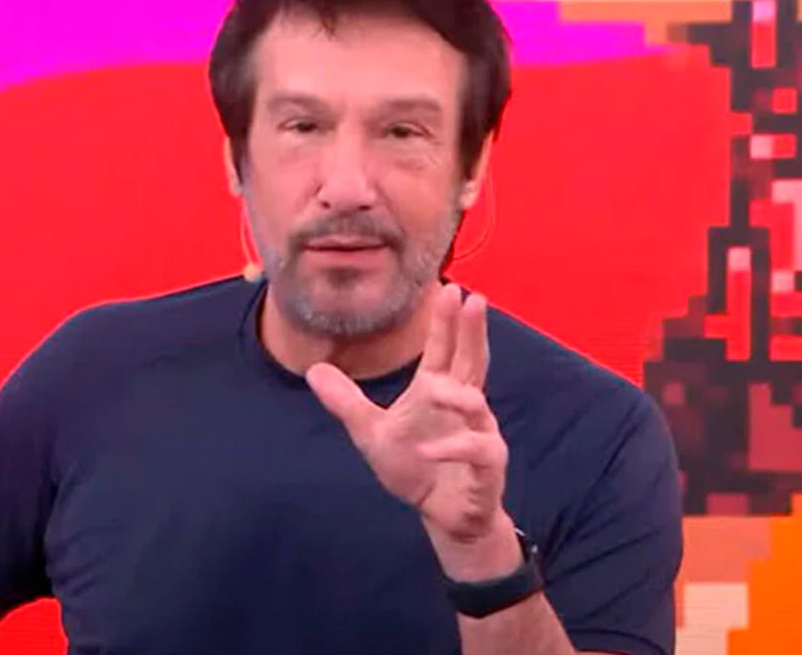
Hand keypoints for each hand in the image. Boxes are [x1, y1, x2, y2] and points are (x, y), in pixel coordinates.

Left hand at [306, 283, 508, 545]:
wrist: (442, 514)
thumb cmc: (414, 467)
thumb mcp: (371, 432)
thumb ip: (346, 401)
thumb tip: (314, 370)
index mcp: (438, 391)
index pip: (444, 349)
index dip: (447, 322)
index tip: (448, 289)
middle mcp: (464, 406)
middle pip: (472, 361)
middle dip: (472, 332)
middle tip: (474, 300)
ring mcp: (479, 433)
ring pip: (477, 405)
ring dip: (458, 396)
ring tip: (435, 389)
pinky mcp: (488, 465)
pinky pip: (478, 450)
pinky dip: (455, 448)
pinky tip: (429, 449)